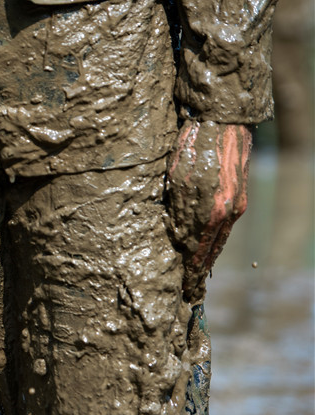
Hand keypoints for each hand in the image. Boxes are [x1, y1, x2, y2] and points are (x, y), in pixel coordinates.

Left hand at [166, 120, 251, 301]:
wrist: (222, 122)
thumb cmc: (192, 148)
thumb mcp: (176, 181)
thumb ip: (179, 212)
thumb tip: (179, 239)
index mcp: (211, 212)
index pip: (198, 252)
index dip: (191, 272)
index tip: (186, 290)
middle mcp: (227, 213)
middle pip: (211, 251)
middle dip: (200, 272)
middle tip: (191, 292)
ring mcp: (236, 205)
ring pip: (219, 239)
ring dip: (207, 258)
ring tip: (197, 275)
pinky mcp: (238, 196)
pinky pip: (224, 226)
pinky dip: (214, 240)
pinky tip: (206, 246)